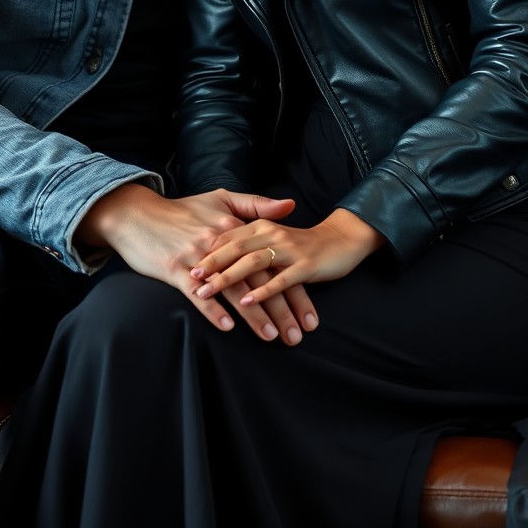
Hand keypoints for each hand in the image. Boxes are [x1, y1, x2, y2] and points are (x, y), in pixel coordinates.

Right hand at [76, 184, 316, 342]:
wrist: (138, 214)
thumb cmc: (181, 210)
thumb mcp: (221, 199)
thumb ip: (257, 204)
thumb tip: (291, 205)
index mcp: (235, 228)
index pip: (272, 263)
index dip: (294, 288)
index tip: (310, 314)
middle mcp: (221, 243)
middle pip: (258, 279)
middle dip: (281, 309)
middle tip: (297, 335)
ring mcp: (198, 257)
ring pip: (232, 289)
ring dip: (253, 314)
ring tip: (272, 336)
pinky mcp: (176, 269)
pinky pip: (197, 293)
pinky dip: (212, 309)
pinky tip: (227, 327)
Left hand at [191, 207, 385, 307]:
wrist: (341, 240)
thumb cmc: (302, 241)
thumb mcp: (272, 232)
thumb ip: (247, 235)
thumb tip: (216, 245)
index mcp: (261, 225)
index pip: (227, 237)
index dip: (206, 250)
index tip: (186, 264)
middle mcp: (272, 233)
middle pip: (235, 248)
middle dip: (211, 265)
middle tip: (191, 279)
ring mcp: (288, 249)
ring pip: (252, 263)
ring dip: (229, 279)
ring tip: (209, 291)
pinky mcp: (304, 265)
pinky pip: (280, 279)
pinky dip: (262, 290)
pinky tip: (248, 301)